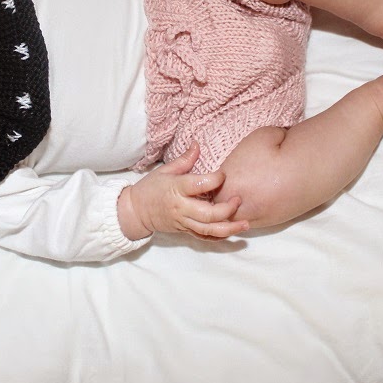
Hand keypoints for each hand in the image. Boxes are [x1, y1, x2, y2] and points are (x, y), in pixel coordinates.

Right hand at [117, 143, 248, 240]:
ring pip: (209, 230)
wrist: (136, 211)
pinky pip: (205, 238)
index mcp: (177, 189)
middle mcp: (182, 208)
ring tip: (245, 223)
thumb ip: (184, 159)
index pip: (199, 185)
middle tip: (238, 199)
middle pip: (208, 214)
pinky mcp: (186, 231)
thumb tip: (197, 144)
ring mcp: (184, 222)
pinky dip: (220, 237)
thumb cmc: (150, 188)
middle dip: (227, 209)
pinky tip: (233, 232)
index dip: (215, 179)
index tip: (223, 174)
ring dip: (229, 228)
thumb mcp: (165, 170)